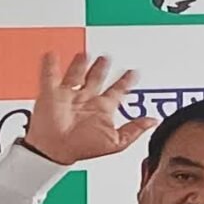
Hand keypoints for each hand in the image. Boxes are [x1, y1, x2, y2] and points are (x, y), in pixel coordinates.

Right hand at [24, 53, 156, 165]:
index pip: (116, 91)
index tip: (133, 73)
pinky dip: (50, 64)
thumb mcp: (115, 142)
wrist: (56, 149)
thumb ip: (134, 130)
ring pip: (76, 74)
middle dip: (102, 68)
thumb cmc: (82, 148)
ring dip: (81, 64)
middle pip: (96, 79)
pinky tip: (52, 55)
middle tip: (107, 57)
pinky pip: (50, 75)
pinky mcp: (52, 93)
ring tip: (86, 54)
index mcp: (101, 110)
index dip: (125, 81)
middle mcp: (85, 101)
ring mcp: (68, 96)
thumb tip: (153, 122)